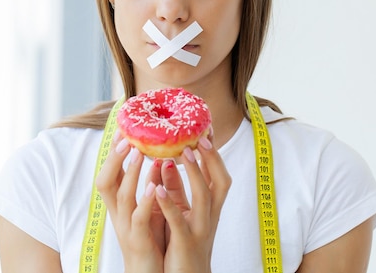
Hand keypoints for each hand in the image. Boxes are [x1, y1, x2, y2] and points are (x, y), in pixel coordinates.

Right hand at [95, 132, 163, 272]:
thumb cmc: (151, 241)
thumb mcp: (150, 209)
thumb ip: (151, 186)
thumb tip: (159, 158)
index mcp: (120, 207)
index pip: (108, 175)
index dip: (111, 155)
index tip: (120, 131)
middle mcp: (118, 215)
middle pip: (105, 183)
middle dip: (114, 159)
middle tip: (125, 137)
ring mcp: (127, 228)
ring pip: (122, 197)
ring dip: (129, 173)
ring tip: (138, 152)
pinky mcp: (139, 241)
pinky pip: (140, 219)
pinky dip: (146, 202)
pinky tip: (155, 188)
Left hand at [156, 136, 231, 272]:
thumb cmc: (182, 244)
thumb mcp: (181, 212)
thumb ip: (175, 188)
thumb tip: (166, 161)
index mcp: (209, 208)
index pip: (218, 176)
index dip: (214, 155)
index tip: (205, 132)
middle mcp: (210, 216)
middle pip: (220, 183)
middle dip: (212, 159)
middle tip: (201, 136)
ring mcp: (200, 229)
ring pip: (204, 198)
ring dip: (196, 173)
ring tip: (184, 152)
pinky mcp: (185, 244)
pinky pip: (179, 222)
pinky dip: (169, 204)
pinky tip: (156, 189)